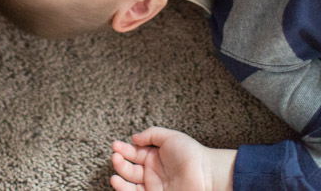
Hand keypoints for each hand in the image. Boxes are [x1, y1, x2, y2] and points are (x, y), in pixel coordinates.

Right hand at [110, 127, 235, 190]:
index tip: (115, 145)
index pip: (134, 153)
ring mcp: (153, 186)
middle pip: (130, 168)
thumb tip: (134, 138)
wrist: (206, 174)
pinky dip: (125, 190)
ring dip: (120, 178)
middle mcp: (152, 172)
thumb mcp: (170, 137)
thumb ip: (151, 135)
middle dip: (120, 162)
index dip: (123, 149)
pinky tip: (118, 182)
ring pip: (130, 184)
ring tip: (114, 175)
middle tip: (115, 156)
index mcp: (154, 156)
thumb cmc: (191, 154)